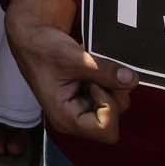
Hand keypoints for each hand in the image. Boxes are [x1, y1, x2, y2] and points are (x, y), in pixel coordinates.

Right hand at [5, 0, 135, 143]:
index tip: (93, 82)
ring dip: (111, 84)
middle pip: (114, 119)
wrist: (32, 36)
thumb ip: (103, 70)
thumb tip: (132, 79)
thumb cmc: (42, 49)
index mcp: (66, 118)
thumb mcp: (72, 58)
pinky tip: (92, 68)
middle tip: (95, 72)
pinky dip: (109, 79)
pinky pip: (111, 93)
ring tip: (91, 67)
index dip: (107, 104)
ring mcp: (82, 108)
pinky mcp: (88, 96)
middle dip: (112, 93)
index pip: (106, 129)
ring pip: (116, 105)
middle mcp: (75, 118)